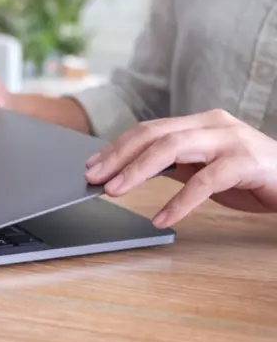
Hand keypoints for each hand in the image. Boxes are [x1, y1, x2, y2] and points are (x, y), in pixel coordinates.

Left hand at [84, 109, 276, 227]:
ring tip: (116, 192)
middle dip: (119, 157)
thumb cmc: (249, 177)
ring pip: (174, 148)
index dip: (117, 147)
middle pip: (155, 135)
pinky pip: (205, 181)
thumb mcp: (202, 168)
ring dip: (139, 171)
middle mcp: (213, 124)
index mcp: (199, 123)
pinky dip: (179, 202)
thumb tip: (127, 173)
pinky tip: (161, 218)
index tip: (91, 166)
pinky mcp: (247, 163)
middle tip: (94, 179)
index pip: (149, 130)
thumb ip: (173, 165)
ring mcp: (231, 140)